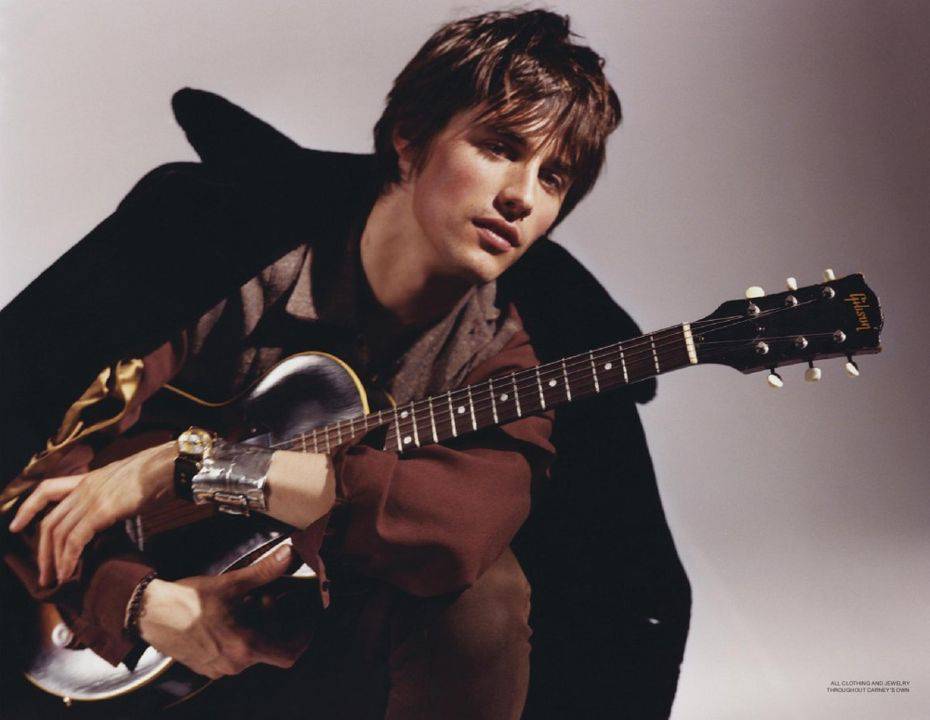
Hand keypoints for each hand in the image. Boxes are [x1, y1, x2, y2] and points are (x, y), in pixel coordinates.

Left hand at [9, 441, 175, 585]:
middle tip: (44, 574)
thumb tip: (115, 514)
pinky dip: (69, 558)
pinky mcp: (100, 512)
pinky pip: (74, 540)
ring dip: (54, 561)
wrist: (167, 467)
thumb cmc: (156, 474)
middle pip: (49, 522)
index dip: (28, 508)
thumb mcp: (127, 483)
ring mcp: (90, 499)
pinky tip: (71, 572)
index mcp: (89, 479)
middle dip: (42, 551)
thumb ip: (113, 497)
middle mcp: (84, 488)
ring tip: (57, 579)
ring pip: (58, 533)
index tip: (15, 525)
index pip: (47, 489)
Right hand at [139, 545, 307, 677]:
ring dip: (257, 627)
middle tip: (265, 597)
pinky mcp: (206, 667)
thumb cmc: (188, 600)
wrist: (150, 613)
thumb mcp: (231, 583)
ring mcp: (219, 668)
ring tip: (245, 602)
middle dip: (274, 621)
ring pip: (252, 650)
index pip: (288, 653)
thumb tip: (288, 555)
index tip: (305, 618)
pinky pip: (234, 654)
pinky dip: (240, 636)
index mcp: (245, 646)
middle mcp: (234, 664)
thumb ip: (264, 572)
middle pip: (270, 647)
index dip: (302, 636)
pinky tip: (230, 615)